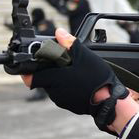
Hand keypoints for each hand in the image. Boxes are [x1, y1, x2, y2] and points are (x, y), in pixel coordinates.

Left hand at [22, 29, 138, 132]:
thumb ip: (69, 44)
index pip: (31, 77)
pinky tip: (79, 83)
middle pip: (44, 80)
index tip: (32, 66)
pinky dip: (67, 88)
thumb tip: (59, 33)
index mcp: (54, 79)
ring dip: (59, 80)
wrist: (109, 100)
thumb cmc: (96, 79)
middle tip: (61, 65)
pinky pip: (63, 95)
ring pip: (53, 88)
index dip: (29, 71)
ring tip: (74, 73)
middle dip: (49, 72)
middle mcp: (54, 92)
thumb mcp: (84, 56)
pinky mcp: (69, 106)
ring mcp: (62, 100)